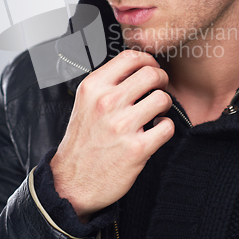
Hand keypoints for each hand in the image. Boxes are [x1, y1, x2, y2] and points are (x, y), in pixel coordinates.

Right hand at [50, 50, 173, 219]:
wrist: (71, 181)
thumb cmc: (82, 141)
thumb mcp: (85, 102)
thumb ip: (108, 83)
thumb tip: (136, 67)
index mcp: (93, 87)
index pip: (130, 57)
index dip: (148, 60)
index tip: (151, 67)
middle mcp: (106, 102)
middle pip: (151, 73)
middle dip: (161, 79)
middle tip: (159, 88)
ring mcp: (122, 126)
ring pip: (163, 98)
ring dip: (164, 103)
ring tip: (156, 111)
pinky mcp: (136, 149)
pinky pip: (167, 127)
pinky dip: (165, 127)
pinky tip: (155, 130)